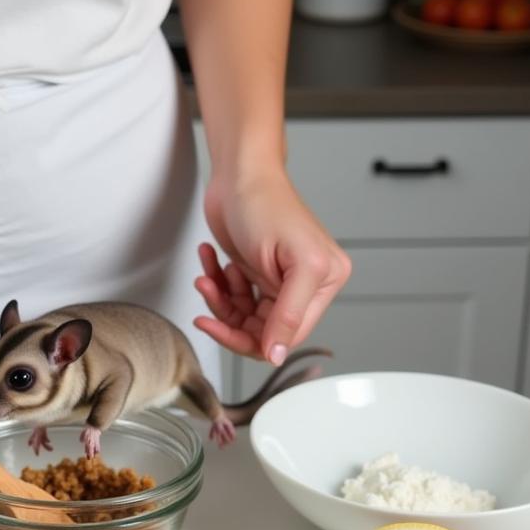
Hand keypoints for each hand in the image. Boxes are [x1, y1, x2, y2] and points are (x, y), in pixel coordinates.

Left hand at [194, 167, 350, 363]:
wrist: (239, 174)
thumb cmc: (266, 204)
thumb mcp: (290, 263)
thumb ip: (289, 315)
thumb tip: (278, 354)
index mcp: (323, 283)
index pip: (287, 336)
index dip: (250, 340)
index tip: (218, 327)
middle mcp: (303, 286)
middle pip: (261, 331)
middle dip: (229, 318)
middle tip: (207, 302)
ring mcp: (276, 281)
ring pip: (242, 317)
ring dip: (219, 301)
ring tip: (207, 277)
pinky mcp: (254, 274)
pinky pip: (232, 299)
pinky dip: (217, 285)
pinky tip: (210, 263)